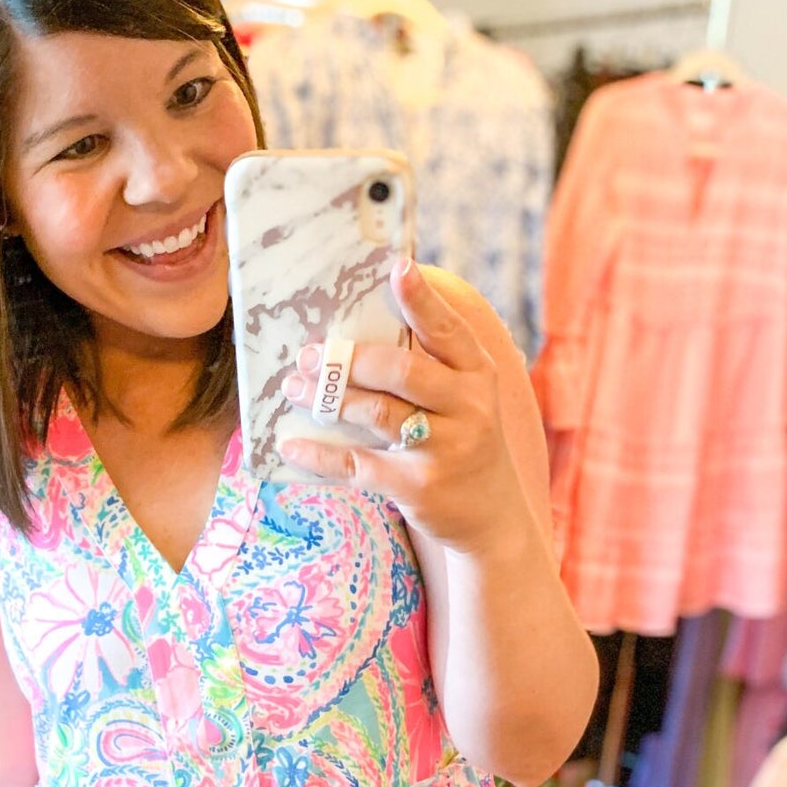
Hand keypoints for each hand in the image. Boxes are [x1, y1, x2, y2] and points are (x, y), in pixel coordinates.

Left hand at [278, 259, 521, 556]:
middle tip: (308, 354)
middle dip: (348, 360)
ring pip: (375, 413)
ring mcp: (445, 450)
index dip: (422, 299)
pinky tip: (292, 445)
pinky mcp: (418, 487)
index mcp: (478, 376)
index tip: (398, 267)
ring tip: (294, 387)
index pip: (447, 330)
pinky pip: (358, 465)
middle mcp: (468, 409)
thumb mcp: (467, 401)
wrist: (494, 519)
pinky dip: (320, 455)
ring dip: (327, 398)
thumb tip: (367, 328)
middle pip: (400, 371)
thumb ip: (432, 366)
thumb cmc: (467, 445)